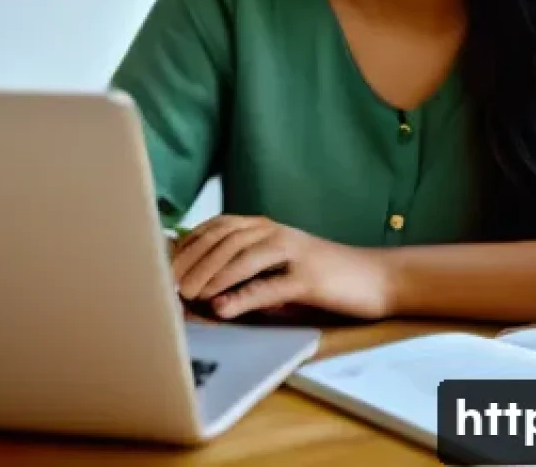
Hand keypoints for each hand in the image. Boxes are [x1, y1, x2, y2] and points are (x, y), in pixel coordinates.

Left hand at [169, 215, 393, 321]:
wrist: (373, 277)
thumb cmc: (319, 275)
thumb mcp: (278, 265)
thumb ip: (244, 267)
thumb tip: (196, 281)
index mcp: (265, 227)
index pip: (216, 228)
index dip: (188, 245)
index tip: (163, 265)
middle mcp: (276, 232)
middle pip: (225, 240)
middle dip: (193, 262)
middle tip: (167, 285)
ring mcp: (294, 253)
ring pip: (244, 258)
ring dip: (212, 277)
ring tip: (187, 296)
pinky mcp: (309, 278)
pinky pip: (270, 286)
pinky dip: (243, 297)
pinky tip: (223, 308)